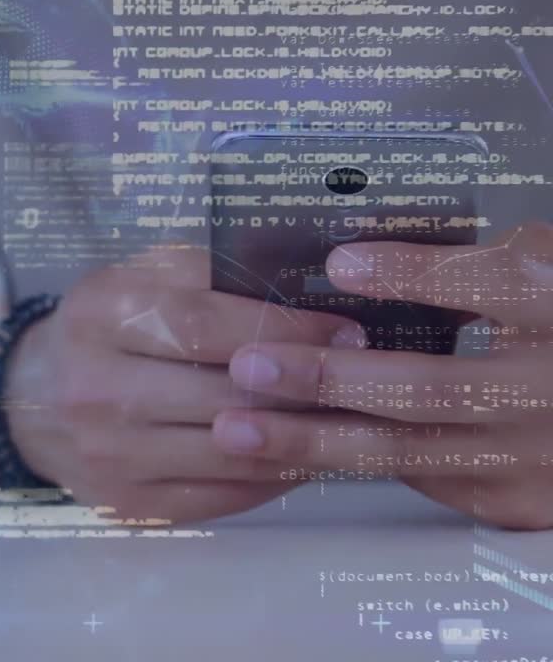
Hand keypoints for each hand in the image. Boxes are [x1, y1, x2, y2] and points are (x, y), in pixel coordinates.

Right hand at [4, 248, 368, 523]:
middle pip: (226, 394)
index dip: (284, 328)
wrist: (28, 402)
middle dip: (309, 386)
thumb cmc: (103, 329)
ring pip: (235, 452)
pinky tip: (307, 452)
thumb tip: (305, 280)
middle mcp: (95, 388)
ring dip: (305, 437)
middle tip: (369, 377)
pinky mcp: (130, 504)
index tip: (347, 331)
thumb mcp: (135, 278)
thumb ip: (203, 273)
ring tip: (353, 417)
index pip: (203, 324)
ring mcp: (109, 455)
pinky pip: (225, 495)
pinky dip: (275, 474)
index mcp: (97, 315)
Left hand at [212, 223, 552, 529]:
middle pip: (428, 388)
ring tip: (236, 430)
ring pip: (405, 450)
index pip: (490, 285)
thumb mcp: (534, 271)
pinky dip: (339, 462)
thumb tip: (344, 257)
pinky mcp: (508, 500)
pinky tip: (277, 454)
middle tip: (248, 366)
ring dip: (311, 441)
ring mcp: (529, 456)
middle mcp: (546, 390)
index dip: (413, 275)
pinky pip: (410, 478)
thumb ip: (457, 264)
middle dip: (329, 378)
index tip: (337, 263)